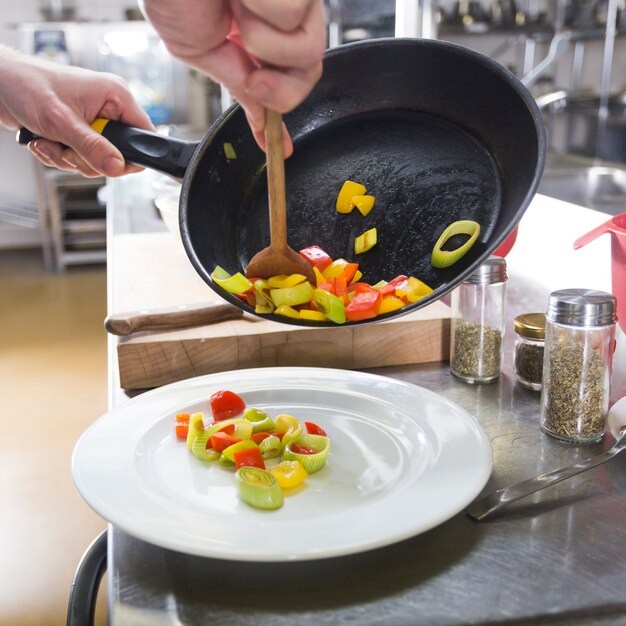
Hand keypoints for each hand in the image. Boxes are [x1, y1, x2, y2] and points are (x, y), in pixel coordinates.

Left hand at [0, 45, 154, 176]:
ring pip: (96, 160)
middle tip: (66, 148)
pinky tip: (44, 141)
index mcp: (116, 96)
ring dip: (68, 158)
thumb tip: (118, 167)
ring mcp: (93, 122)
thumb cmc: (27, 85)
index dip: (130, 156)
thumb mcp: (62, 121)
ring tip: (49, 141)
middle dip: (87, 159)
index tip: (108, 161)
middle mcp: (108, 109)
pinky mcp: (78, 132)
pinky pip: (79, 158)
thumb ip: (93, 147)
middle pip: (117, 155)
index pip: (144, 135)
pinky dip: (59, 156)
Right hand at [140, 0, 325, 155]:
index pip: (285, 80)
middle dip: (278, 89)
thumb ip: (238, 86)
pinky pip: (295, 16)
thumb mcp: (200, 51)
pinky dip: (263, 8)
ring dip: (264, 42)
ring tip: (237, 8)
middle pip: (307, 75)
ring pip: (308, 52)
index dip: (282, 113)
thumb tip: (259, 126)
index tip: (282, 148)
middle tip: (252, 73)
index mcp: (258, 34)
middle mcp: (283, 15)